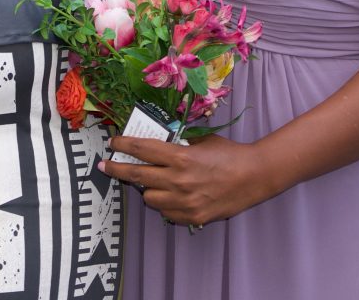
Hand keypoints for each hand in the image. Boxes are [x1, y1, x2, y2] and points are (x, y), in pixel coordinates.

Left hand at [98, 133, 270, 225]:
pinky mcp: (192, 217)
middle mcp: (178, 180)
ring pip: (149, 197)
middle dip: (117, 169)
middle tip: (105, 165)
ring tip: (154, 180)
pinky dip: (165, 203)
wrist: (254, 177)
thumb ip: (178, 145)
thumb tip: (157, 146)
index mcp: (180, 157)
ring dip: (147, 188)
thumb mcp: (201, 141)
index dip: (123, 145)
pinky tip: (172, 195)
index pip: (142, 150)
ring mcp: (184, 202)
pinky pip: (166, 212)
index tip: (112, 143)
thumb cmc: (228, 153)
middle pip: (137, 176)